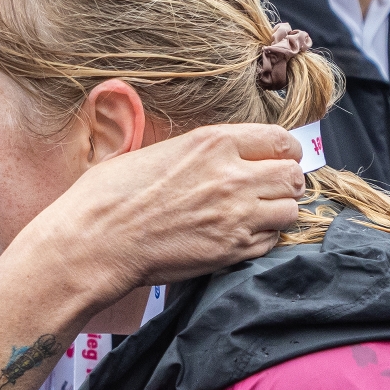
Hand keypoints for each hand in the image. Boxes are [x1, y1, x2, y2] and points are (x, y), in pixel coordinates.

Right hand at [20, 123, 304, 304]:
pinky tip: (239, 236)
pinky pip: (272, 241)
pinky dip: (264, 239)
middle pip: (293, 175)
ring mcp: (236, 216)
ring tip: (256, 215)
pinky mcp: (231, 250)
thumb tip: (214, 154)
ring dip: (278, 212)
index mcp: (213, 143)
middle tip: (269, 190)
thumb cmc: (110, 195)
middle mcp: (233, 176)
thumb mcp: (155, 151)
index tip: (277, 158)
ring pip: (290, 210)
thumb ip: (197, 151)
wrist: (96, 242)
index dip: (283, 151)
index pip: (281, 139)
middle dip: (285, 182)